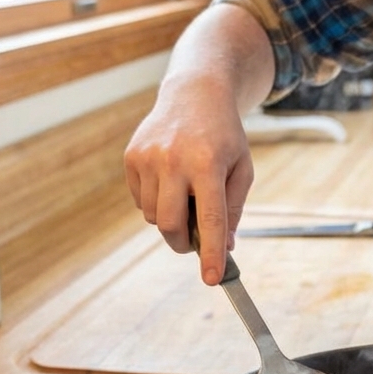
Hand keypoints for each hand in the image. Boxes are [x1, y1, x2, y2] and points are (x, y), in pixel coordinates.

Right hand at [124, 72, 253, 284]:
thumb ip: (234, 209)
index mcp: (208, 164)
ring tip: (186, 195)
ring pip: (153, 216)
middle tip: (195, 244)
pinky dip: (156, 203)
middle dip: (184, 243)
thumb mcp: (241, 168)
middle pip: (171, 225)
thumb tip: (224, 247)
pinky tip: (170, 182)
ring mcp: (148, 158)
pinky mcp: (131, 157)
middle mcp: (174, 160)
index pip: (210, 218)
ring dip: (170, 219)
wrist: (194, 95)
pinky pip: (141, 200)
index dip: (211, 252)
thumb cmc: (225, 137)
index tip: (212, 278)